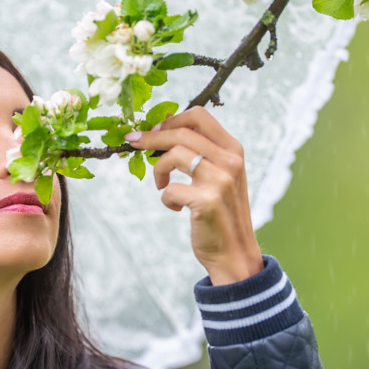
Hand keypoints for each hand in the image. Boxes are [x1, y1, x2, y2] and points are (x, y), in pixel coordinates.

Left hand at [126, 106, 263, 284]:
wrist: (234, 253)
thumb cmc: (220, 212)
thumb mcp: (219, 175)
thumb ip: (201, 151)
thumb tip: (165, 125)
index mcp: (233, 150)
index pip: (199, 116)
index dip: (171, 119)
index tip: (153, 130)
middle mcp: (230, 161)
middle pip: (181, 132)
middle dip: (151, 137)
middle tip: (134, 143)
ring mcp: (220, 181)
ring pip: (173, 156)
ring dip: (158, 169)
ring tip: (160, 185)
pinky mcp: (207, 202)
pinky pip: (170, 189)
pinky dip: (166, 198)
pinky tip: (175, 208)